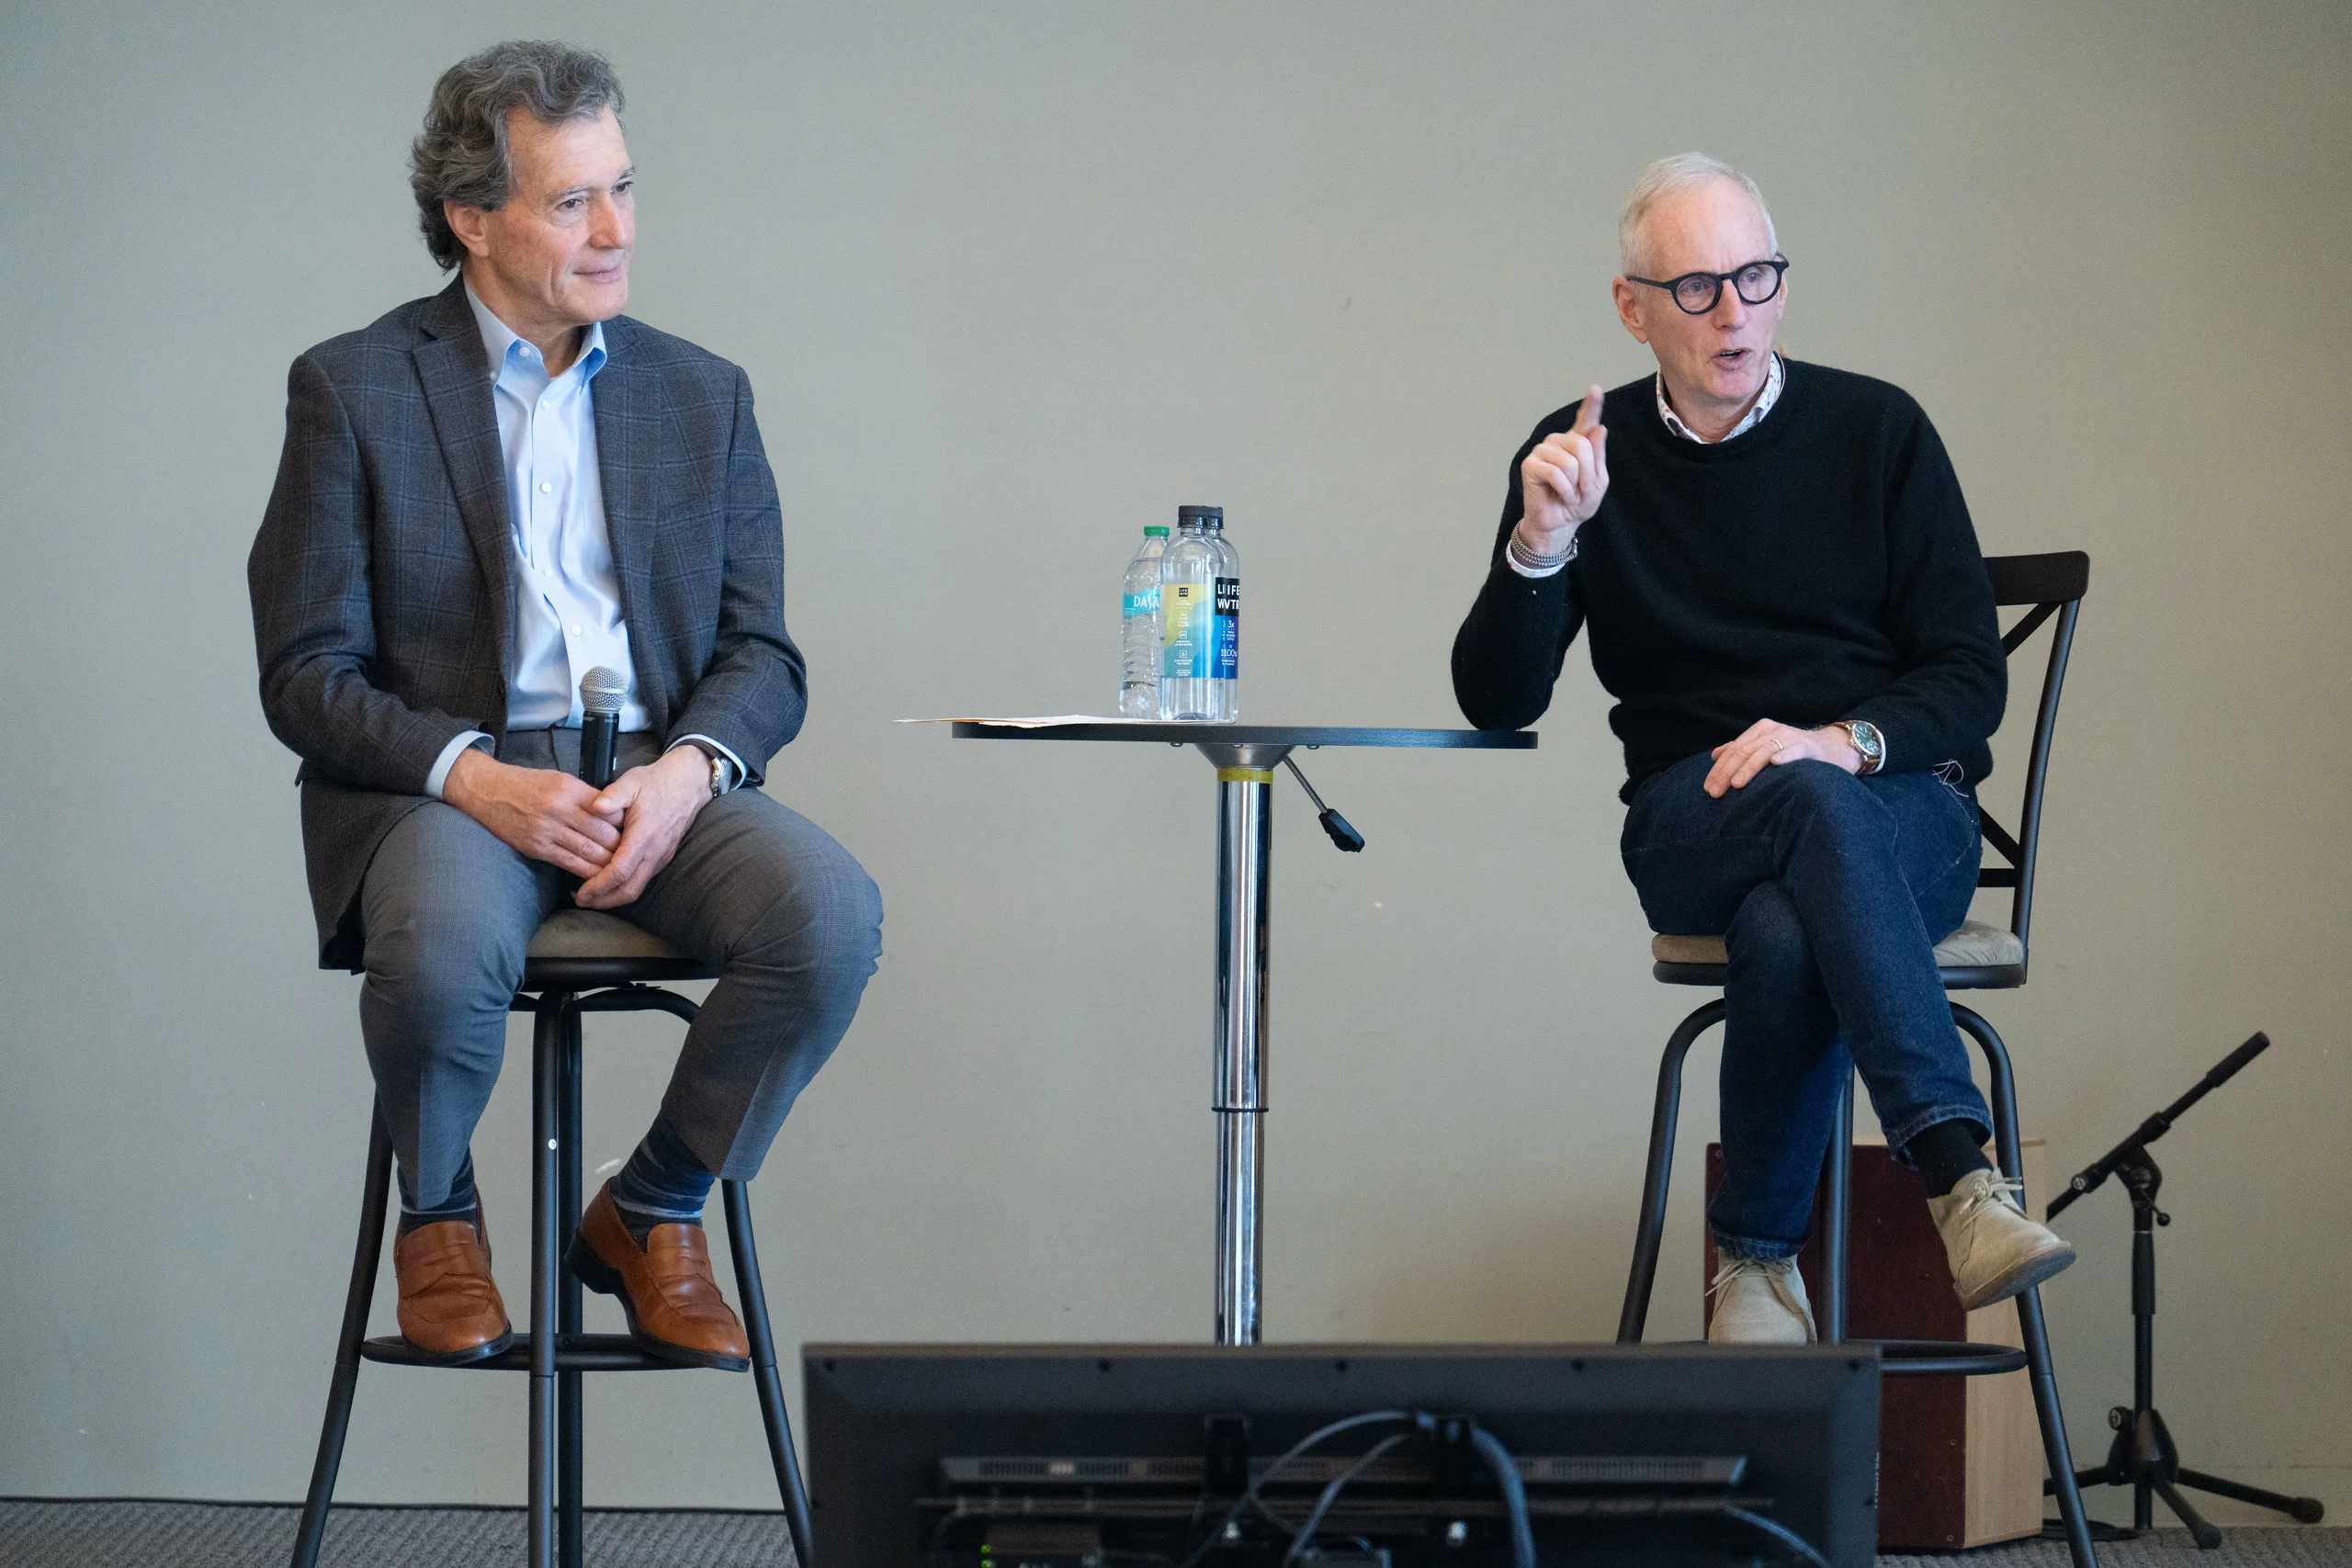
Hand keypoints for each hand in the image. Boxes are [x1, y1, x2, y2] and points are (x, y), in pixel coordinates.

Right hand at [444, 748, 622, 876]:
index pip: (607, 810)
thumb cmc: (526, 784)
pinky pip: (568, 863)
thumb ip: (585, 795)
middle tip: (635, 854)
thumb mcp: (558, 779)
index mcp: (568, 789)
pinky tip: (599, 876)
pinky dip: (587, 872)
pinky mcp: (536, 847)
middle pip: (601, 833)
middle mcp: (559, 809)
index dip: (623, 823)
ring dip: (608, 862)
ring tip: (622, 867)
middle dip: (620, 846)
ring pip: (588, 852)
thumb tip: (612, 812)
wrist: (487, 792)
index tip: (635, 831)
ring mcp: (546, 830)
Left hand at [574, 747, 713, 908]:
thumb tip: (596, 806)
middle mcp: (654, 852)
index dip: (599, 886)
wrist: (688, 783)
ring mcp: (661, 857)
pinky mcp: (663, 857)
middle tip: (582, 901)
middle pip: (629, 890)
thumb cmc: (656, 782)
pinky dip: (624, 886)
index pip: (620, 872)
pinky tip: (609, 881)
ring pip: (637, 888)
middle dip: (604, 900)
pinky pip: (643, 879)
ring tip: (592, 895)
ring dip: (614, 897)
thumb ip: (613, 794)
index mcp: (644, 836)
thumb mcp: (631, 782)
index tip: (580, 893)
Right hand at [1515, 384, 1609, 556]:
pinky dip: (1563, 489)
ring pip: (1571, 461)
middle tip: (1580, 491)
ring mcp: (1543, 450)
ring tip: (1568, 494)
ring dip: (1574, 485)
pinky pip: (1556, 472)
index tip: (1595, 389)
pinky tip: (1559, 495)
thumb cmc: (1577, 504)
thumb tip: (1599, 429)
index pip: (1586, 421)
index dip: (1591, 405)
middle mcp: (1559, 442)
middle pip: (1583, 445)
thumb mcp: (1597, 482)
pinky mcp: (1530, 464)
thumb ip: (1598, 456)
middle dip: (1587, 474)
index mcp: (1577, 444)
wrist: (1559, 524)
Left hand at [1703, 720, 1862, 797]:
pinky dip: (1784, 756)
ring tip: (1736, 784)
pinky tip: (1774, 764)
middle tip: (1715, 792)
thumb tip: (1715, 754)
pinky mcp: (1808, 747)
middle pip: (1744, 751)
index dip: (1718, 769)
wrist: (1832, 748)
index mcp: (1760, 731)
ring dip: (1749, 768)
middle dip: (1727, 772)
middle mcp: (1773, 731)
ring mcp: (1791, 738)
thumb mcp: (1765, 747)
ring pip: (1764, 751)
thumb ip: (1742, 749)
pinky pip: (1794, 750)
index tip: (1708, 788)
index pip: (1733, 750)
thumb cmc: (1794, 751)